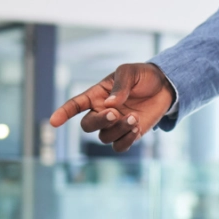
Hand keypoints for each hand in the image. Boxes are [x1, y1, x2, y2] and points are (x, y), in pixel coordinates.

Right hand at [49, 63, 174, 152]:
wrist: (164, 87)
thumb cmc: (142, 76)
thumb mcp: (130, 72)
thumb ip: (119, 86)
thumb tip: (110, 104)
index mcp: (96, 95)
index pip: (75, 105)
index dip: (63, 113)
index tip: (54, 122)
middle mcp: (102, 112)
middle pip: (87, 126)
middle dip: (99, 122)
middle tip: (114, 113)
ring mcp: (114, 126)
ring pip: (104, 137)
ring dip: (118, 129)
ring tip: (134, 117)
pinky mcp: (129, 135)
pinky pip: (119, 146)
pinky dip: (126, 140)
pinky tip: (136, 127)